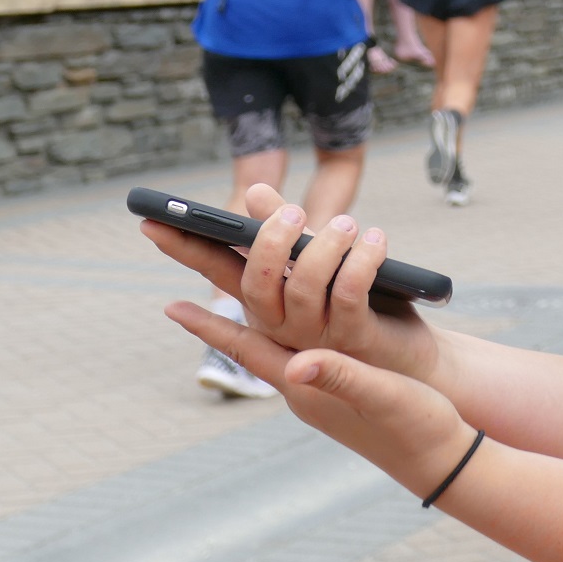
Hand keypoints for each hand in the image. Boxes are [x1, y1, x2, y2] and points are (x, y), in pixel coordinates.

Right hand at [139, 186, 440, 382]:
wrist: (412, 368)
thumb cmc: (364, 310)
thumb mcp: (321, 264)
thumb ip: (287, 231)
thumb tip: (255, 193)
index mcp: (267, 307)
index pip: (216, 274)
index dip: (184, 251)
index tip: (151, 225)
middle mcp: (283, 326)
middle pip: (255, 284)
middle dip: (268, 242)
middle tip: (294, 212)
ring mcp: (318, 338)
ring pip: (305, 287)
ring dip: (325, 247)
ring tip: (349, 224)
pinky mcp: (357, 339)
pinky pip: (351, 293)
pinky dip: (363, 260)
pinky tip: (375, 239)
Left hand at [165, 294, 477, 497]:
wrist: (442, 455)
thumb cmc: (413, 428)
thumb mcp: (380, 397)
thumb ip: (341, 378)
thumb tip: (298, 364)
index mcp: (304, 386)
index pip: (246, 350)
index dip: (209, 328)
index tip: (170, 306)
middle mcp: (303, 380)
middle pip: (255, 327)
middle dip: (229, 288)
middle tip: (203, 252)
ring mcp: (319, 379)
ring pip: (279, 325)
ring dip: (267, 289)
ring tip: (246, 263)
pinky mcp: (341, 376)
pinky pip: (306, 332)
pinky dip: (298, 304)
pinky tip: (299, 292)